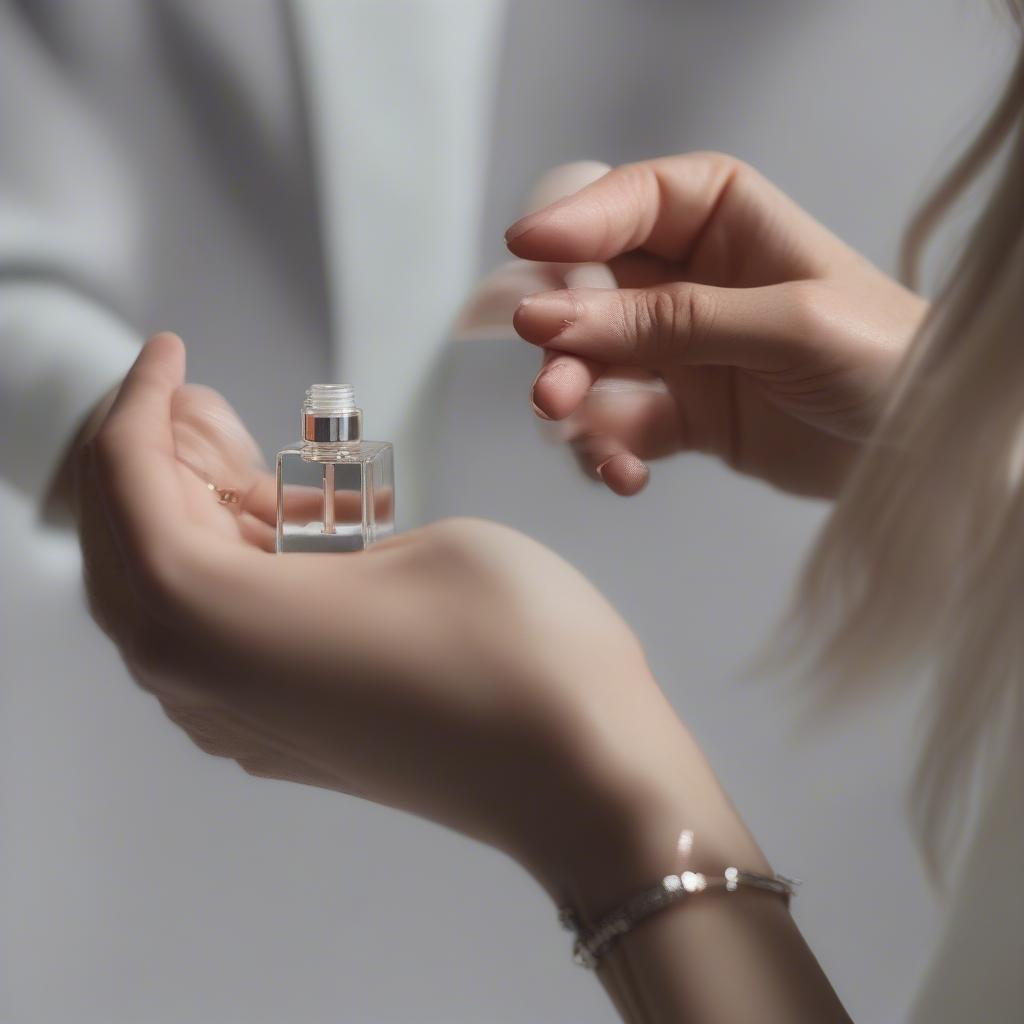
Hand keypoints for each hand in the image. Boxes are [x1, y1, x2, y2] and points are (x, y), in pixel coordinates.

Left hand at [76, 334, 767, 913]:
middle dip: (156, 461)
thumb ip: (309, 527)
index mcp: (209, 617)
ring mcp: (236, 720)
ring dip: (196, 519)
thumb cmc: (517, 648)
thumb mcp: (413, 540)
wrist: (586, 776)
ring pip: (166, 596)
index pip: (126, 485)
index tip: (170, 351)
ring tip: (259, 466)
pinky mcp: (280, 736)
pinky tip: (293, 538)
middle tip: (205, 405)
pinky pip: (214, 638)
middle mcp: (198, 680)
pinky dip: (229, 574)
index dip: (141, 402)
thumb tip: (267, 526)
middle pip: (126, 545)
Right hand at [507, 152, 926, 496]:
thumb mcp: (788, 325)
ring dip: (574, 400)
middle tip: (554, 384)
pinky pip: (617, 427)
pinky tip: (624, 475)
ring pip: (591, 363)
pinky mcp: (680, 416)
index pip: (630, 201)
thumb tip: (556, 315)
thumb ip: (674, 321)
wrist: (926, 455)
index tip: (525, 251)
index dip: (573, 221)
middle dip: (563, 335)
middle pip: (591, 288)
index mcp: (725, 219)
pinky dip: (606, 452)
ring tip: (582, 436)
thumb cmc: (887, 359)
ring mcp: (680, 350)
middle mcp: (691, 279)